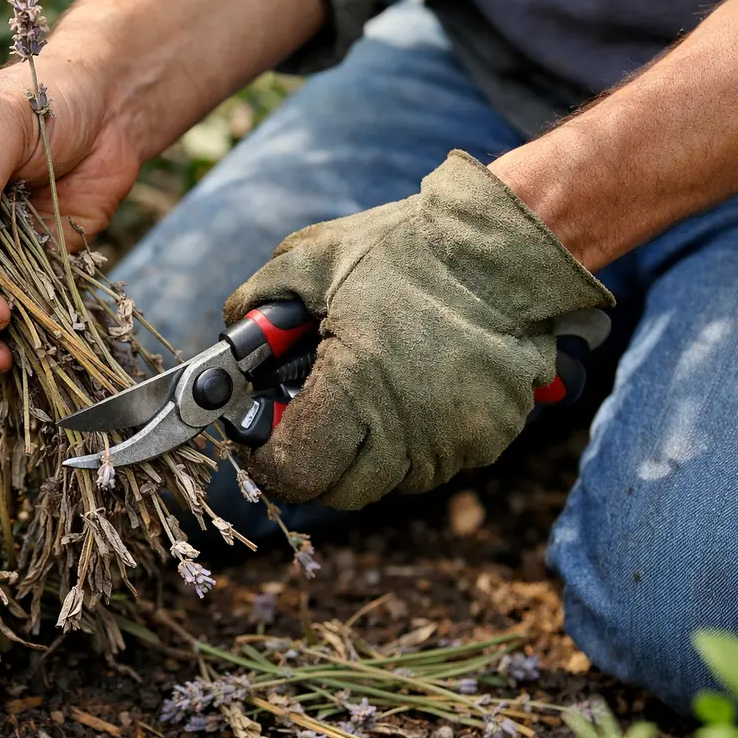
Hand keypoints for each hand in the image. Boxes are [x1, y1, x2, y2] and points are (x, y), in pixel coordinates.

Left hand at [223, 151, 613, 509]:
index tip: (264, 436)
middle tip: (308, 417)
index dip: (269, 459)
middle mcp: (406, 432)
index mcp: (354, 389)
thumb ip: (257, 303)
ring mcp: (452, 442)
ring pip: (387, 482)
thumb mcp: (313, 258)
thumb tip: (230, 341)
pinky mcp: (489, 439)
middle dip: (313, 461)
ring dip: (364, 455)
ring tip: (364, 397)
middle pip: (338, 491)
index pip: (296, 473)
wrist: (507, 246)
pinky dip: (412, 444)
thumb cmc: (407, 249)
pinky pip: (434, 464)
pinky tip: (410, 393)